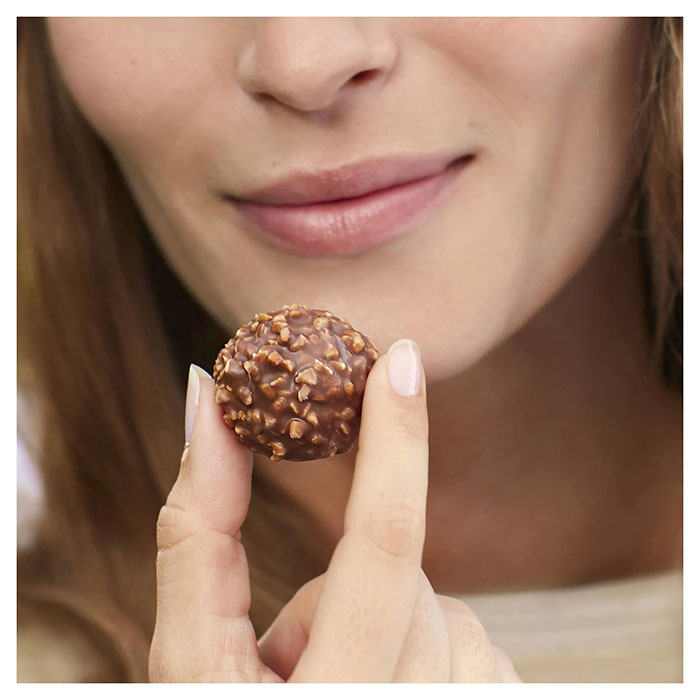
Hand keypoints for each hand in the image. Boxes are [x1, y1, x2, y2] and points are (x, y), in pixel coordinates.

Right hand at [148, 341, 520, 681]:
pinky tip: (389, 693)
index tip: (401, 358)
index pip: (385, 543)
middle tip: (291, 658)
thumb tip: (205, 397)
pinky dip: (434, 648)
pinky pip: (479, 646)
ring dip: (389, 624)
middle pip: (412, 580)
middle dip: (347, 590)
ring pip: (451, 612)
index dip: (397, 439)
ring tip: (336, 688)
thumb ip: (196, 526)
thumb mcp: (186, 657)